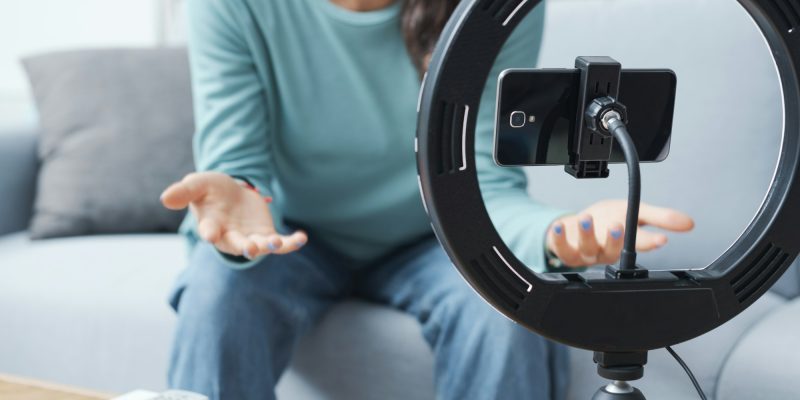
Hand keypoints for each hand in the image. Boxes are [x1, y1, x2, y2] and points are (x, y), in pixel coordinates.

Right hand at [160, 172, 306, 258]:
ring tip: (276, 242)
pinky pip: (281, 243)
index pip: (208, 230)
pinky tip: (302, 238)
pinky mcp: (266, 235)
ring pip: (259, 247)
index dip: (209, 232)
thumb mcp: (198, 184)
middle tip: (250, 249)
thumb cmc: (212, 190)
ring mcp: (250, 238)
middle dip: (244, 247)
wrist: (233, 192)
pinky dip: (291, 243)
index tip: (209, 233)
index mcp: (210, 225)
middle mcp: (230, 236)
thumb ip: (184, 191)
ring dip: (267, 246)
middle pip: (236, 244)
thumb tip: (164, 199)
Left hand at [546, 200, 693, 266]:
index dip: (651, 242)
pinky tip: (558, 226)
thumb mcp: (634, 213)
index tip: (661, 238)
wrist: (577, 227)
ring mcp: (586, 253)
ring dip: (587, 234)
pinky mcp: (567, 251)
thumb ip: (660, 218)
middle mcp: (606, 251)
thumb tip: (689, 223)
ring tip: (587, 219)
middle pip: (612, 250)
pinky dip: (558, 238)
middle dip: (615, 240)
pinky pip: (562, 248)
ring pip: (587, 249)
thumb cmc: (606, 221)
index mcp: (625, 243)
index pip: (641, 244)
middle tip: (618, 226)